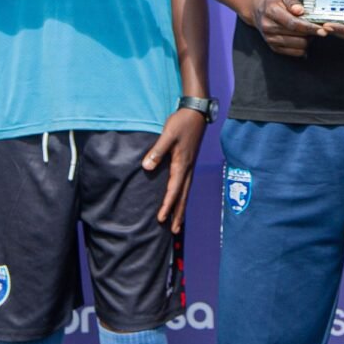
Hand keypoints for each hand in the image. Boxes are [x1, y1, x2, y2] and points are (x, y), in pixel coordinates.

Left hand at [142, 106, 206, 232]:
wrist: (196, 112)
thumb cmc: (181, 122)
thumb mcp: (167, 135)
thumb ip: (157, 151)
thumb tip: (147, 167)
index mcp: (182, 164)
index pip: (173, 190)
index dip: (167, 205)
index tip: (161, 219)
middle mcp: (187, 168)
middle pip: (183, 196)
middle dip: (178, 213)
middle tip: (174, 231)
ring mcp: (190, 166)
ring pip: (185, 192)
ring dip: (181, 207)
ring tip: (178, 222)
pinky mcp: (189, 162)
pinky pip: (186, 185)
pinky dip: (183, 196)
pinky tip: (180, 199)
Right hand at [249, 0, 324, 57]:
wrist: (259, 11)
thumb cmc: (275, 2)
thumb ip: (293, 1)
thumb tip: (300, 10)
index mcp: (271, 12)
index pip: (293, 23)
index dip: (309, 27)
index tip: (322, 29)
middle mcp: (269, 27)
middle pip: (297, 35)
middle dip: (311, 33)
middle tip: (319, 28)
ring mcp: (270, 39)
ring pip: (298, 45)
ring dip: (308, 40)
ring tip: (310, 32)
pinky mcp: (274, 48)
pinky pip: (295, 53)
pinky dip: (303, 47)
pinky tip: (304, 39)